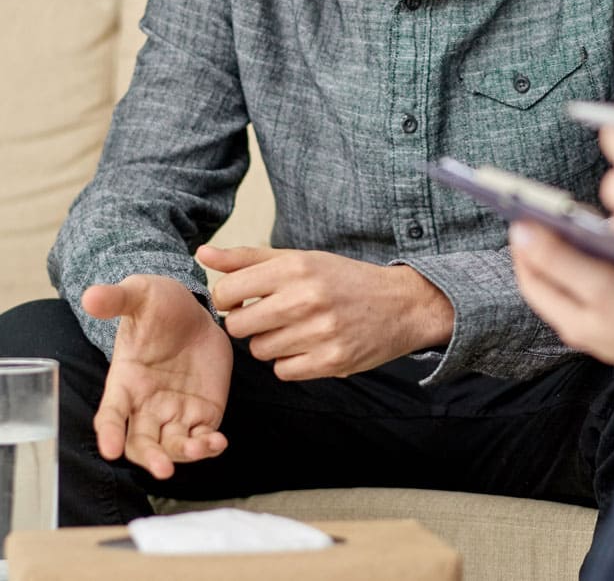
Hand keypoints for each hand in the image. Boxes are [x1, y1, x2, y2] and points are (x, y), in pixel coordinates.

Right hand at [81, 276, 231, 479]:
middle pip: (141, 442)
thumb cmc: (159, 304)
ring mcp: (175, 410)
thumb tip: (90, 296)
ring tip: (203, 448)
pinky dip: (209, 445)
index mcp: (125, 381)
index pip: (110, 414)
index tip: (109, 449)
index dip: (108, 432)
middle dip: (150, 457)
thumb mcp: (140, 294)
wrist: (195, 310)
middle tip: (163, 468)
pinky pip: (202, 436)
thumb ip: (117, 299)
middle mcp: (146, 404)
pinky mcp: (203, 411)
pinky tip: (219, 443)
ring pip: (173, 445)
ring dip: (184, 454)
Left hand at [198, 245, 453, 380]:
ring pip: (259, 351)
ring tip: (297, 329)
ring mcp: (319, 332)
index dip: (229, 299)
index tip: (246, 299)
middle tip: (271, 316)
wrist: (401, 304)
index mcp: (296, 267)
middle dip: (248, 324)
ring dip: (271, 343)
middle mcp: (306, 298)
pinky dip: (291, 362)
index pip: (226, 292)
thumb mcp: (301, 259)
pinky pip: (283, 371)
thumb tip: (201, 253)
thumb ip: (248, 258)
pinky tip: (310, 346)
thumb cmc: (344, 279)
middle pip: (237, 326)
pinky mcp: (331, 361)